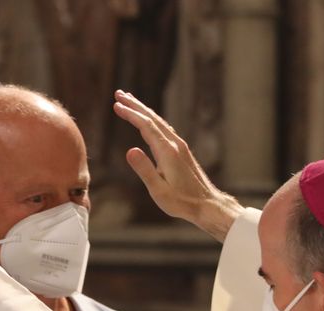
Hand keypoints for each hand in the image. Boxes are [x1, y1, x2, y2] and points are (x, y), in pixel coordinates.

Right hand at [112, 89, 243, 241]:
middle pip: (152, 118)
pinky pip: (164, 129)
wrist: (207, 204)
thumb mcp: (158, 190)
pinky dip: (152, 120)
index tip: (116, 105)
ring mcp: (180, 146)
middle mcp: (175, 144)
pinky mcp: (182, 151)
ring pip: (159, 122)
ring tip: (130, 101)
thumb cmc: (182, 201)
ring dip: (144, 111)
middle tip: (119, 93)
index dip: (130, 114)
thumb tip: (130, 150)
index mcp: (167, 152)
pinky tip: (148, 121)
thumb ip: (144, 170)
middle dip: (135, 105)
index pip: (145, 126)